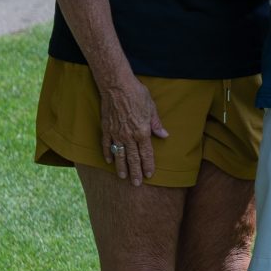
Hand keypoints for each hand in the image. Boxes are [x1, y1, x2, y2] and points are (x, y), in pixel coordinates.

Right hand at [98, 70, 168, 186]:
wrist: (116, 86)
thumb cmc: (136, 94)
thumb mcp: (151, 108)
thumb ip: (156, 123)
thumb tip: (164, 135)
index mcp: (142, 131)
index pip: (146, 153)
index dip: (148, 165)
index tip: (150, 175)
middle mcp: (129, 135)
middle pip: (132, 158)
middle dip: (135, 172)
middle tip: (136, 184)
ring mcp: (116, 133)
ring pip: (119, 155)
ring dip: (121, 167)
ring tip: (123, 177)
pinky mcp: (106, 128)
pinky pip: (106, 145)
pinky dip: (108, 153)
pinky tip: (109, 161)